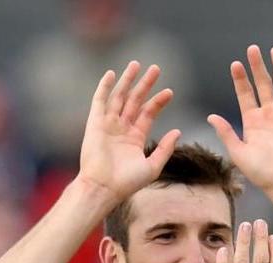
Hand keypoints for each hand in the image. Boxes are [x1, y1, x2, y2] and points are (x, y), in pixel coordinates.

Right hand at [78, 61, 178, 202]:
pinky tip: (111, 74)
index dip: (158, 101)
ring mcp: (108, 124)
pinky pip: (99, 101)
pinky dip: (104, 87)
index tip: (169, 91)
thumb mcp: (152, 166)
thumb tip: (178, 131)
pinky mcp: (95, 123)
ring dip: (127, 80)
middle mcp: (121, 129)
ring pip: (119, 96)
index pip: (148, 113)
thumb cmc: (127, 183)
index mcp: (135, 138)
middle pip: (135, 100)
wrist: (104, 188)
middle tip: (156, 68)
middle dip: (145, 84)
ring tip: (136, 64)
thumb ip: (165, 148)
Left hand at [206, 45, 272, 195]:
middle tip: (252, 49)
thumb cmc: (261, 174)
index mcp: (252, 121)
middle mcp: (269, 115)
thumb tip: (210, 116)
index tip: (235, 64)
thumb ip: (227, 133)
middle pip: (263, 84)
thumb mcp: (239, 154)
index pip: (245, 94)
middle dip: (258, 67)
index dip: (241, 79)